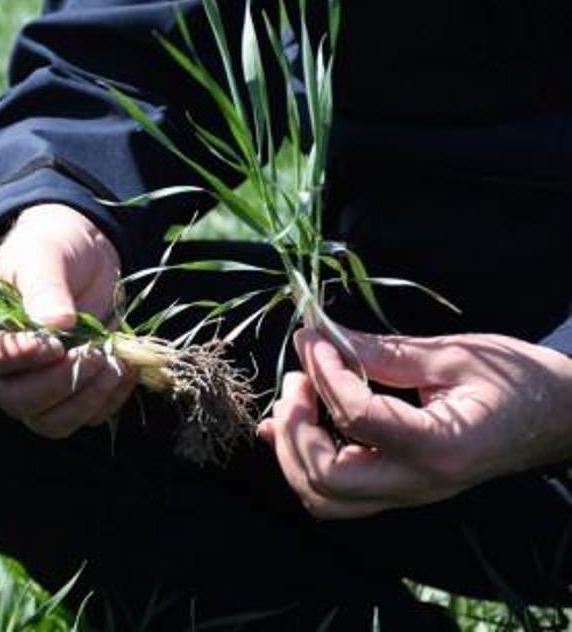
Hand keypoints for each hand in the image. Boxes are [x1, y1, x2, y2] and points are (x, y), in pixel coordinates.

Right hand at [0, 203, 133, 438]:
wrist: (84, 251)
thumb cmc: (50, 247)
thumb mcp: (43, 255)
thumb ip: (44, 287)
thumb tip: (55, 324)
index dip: (17, 359)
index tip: (51, 344)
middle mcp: (3, 369)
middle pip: (18, 401)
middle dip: (59, 383)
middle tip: (91, 353)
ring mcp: (38, 384)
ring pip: (51, 421)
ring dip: (86, 399)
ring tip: (114, 364)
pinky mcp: (72, 392)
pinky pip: (85, 416)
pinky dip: (109, 399)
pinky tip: (125, 369)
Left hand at [258, 326, 571, 518]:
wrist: (560, 417)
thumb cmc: (517, 381)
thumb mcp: (453, 356)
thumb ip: (382, 352)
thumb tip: (316, 336)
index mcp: (440, 447)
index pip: (358, 419)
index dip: (325, 374)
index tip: (313, 339)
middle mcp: (419, 484)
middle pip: (326, 479)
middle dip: (295, 428)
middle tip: (298, 380)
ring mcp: (407, 493)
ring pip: (323, 498)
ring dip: (293, 450)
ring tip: (296, 399)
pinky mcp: (398, 489)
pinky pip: (336, 492)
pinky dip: (302, 460)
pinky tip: (290, 423)